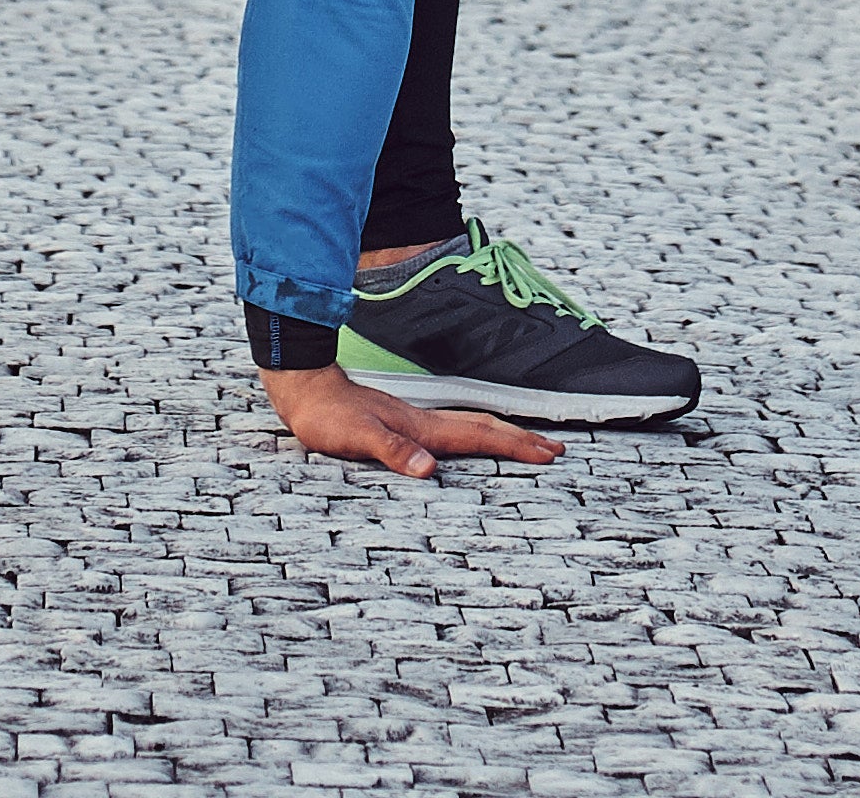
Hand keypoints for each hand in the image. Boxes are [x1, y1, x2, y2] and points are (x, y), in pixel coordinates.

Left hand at [260, 358, 560, 478]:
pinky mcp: (403, 426)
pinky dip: (475, 437)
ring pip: (470, 428)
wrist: (305, 388)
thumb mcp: (356, 437)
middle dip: (520, 440)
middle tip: (555, 450)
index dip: (514, 445)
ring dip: (502, 437)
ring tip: (528, 445)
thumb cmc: (327, 416)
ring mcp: (415, 423)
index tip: (548, 453)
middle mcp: (425, 423)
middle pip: (483, 429)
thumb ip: (391, 451)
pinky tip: (472, 444)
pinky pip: (451, 432)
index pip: (478, 436)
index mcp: (421, 427)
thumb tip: (428, 470)